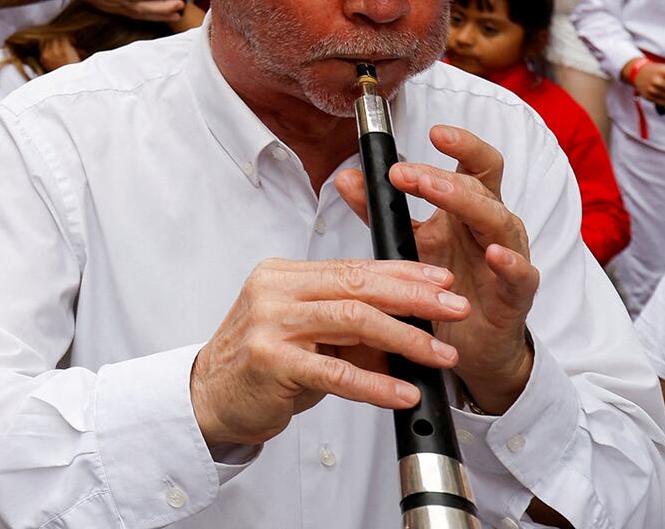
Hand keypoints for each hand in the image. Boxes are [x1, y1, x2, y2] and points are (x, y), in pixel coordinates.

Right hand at [47, 0, 182, 20]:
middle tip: (180, 4)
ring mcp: (113, 6)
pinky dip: (149, 16)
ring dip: (159, 15)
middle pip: (140, 10)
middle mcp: (113, 0)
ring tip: (177, 13)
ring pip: (138, 15)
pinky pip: (134, 14)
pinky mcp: (113, 7)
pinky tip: (163, 14)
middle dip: (161, 9)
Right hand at [190, 257, 465, 448]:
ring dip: (405, 338)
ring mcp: (269, 323)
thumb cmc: (262, 365)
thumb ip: (351, 326)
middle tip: (454, 309)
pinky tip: (403, 393)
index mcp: (283, 276)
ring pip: (351, 320)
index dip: (402, 274)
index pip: (352, 268)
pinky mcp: (269, 361)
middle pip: (356, 286)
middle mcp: (274, 291)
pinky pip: (335, 372)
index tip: (441, 282)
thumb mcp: (308, 335)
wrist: (210, 397)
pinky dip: (376, 384)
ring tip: (441, 355)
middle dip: (413, 298)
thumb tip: (414, 326)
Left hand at [334, 125, 539, 412]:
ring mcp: (508, 258)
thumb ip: (380, 210)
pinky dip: (510, 262)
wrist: (466, 345)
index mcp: (468, 209)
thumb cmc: (442, 285)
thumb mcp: (408, 242)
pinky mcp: (517, 296)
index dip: (462, 144)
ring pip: (499, 221)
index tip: (433, 131)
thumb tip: (347, 176)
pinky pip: (521, 274)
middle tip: (404, 173)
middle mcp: (491, 227)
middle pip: (481, 187)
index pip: (474, 165)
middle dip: (442, 176)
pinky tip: (495, 254)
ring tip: (435, 190)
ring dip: (466, 203)